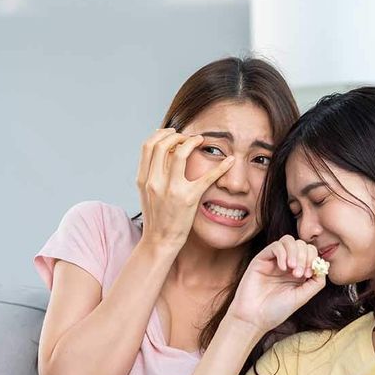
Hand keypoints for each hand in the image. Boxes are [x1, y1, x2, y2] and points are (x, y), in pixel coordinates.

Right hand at [136, 128, 234, 248]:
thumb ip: (152, 173)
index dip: (161, 135)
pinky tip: (230, 161)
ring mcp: (172, 190)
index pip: (148, 146)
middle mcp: (155, 182)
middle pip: (162, 144)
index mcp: (144, 179)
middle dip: (177, 135)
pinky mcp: (189, 199)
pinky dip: (222, 166)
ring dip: (192, 141)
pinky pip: (207, 177)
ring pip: (180, 153)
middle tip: (188, 137)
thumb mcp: (147, 192)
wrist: (159, 241)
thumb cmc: (156, 217)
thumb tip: (164, 151)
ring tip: (200, 141)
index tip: (172, 134)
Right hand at [227, 235, 326, 332]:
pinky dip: (282, 254)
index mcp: (297, 272)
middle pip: (302, 244)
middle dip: (305, 257)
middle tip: (299, 274)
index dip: (313, 259)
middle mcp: (286, 264)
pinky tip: (282, 268)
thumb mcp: (302, 297)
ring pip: (289, 241)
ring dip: (295, 252)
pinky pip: (276, 246)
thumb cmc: (276, 310)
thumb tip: (323, 266)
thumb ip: (316, 283)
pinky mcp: (261, 259)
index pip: (311, 253)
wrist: (254, 318)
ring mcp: (274, 261)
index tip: (309, 275)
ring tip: (292, 269)